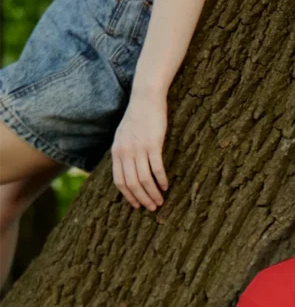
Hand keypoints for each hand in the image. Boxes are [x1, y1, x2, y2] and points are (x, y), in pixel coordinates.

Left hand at [112, 88, 168, 210]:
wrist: (145, 98)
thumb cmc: (137, 118)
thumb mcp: (123, 136)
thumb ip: (123, 153)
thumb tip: (127, 171)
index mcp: (117, 152)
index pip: (119, 182)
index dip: (128, 196)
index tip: (137, 205)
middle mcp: (125, 152)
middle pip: (132, 184)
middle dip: (142, 199)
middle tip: (152, 208)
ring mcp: (138, 148)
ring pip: (144, 179)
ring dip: (153, 193)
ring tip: (161, 201)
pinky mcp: (153, 144)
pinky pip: (156, 168)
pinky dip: (161, 180)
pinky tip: (166, 186)